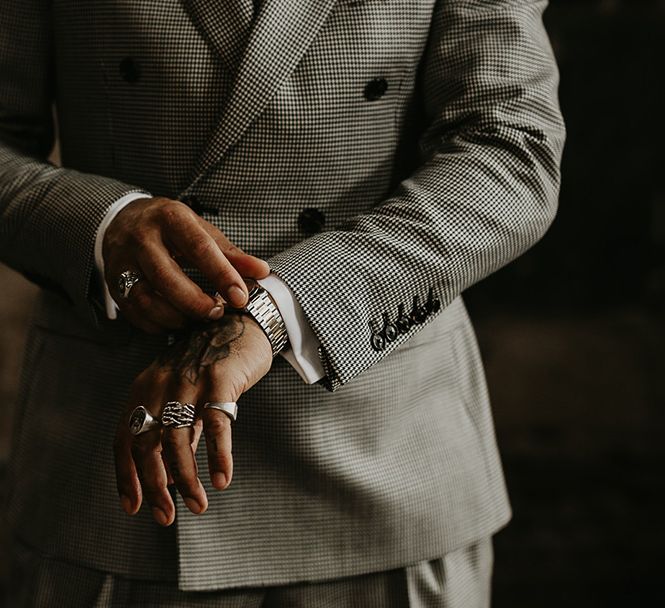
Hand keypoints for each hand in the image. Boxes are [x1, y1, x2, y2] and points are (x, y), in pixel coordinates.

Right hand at [103, 197, 269, 332]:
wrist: (124, 220)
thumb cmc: (172, 228)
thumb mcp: (202, 231)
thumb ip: (231, 255)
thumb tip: (262, 272)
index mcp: (170, 218)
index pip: (199, 248)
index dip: (222, 275)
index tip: (241, 297)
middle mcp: (141, 238)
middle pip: (166, 277)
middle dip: (196, 301)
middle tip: (217, 312)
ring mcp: (122, 262)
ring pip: (145, 298)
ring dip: (176, 317)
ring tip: (197, 320)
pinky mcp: (113, 284)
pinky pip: (134, 312)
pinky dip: (158, 324)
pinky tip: (177, 323)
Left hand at [114, 313, 271, 525]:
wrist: (241, 325)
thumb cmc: (210, 365)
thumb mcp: (182, 395)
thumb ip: (175, 431)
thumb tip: (171, 478)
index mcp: (144, 389)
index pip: (124, 439)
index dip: (126, 477)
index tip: (134, 507)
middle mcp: (160, 385)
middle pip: (147, 444)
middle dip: (154, 486)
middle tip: (167, 516)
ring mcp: (189, 382)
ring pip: (178, 440)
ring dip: (187, 480)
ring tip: (198, 506)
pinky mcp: (219, 381)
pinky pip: (216, 425)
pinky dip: (218, 456)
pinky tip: (222, 480)